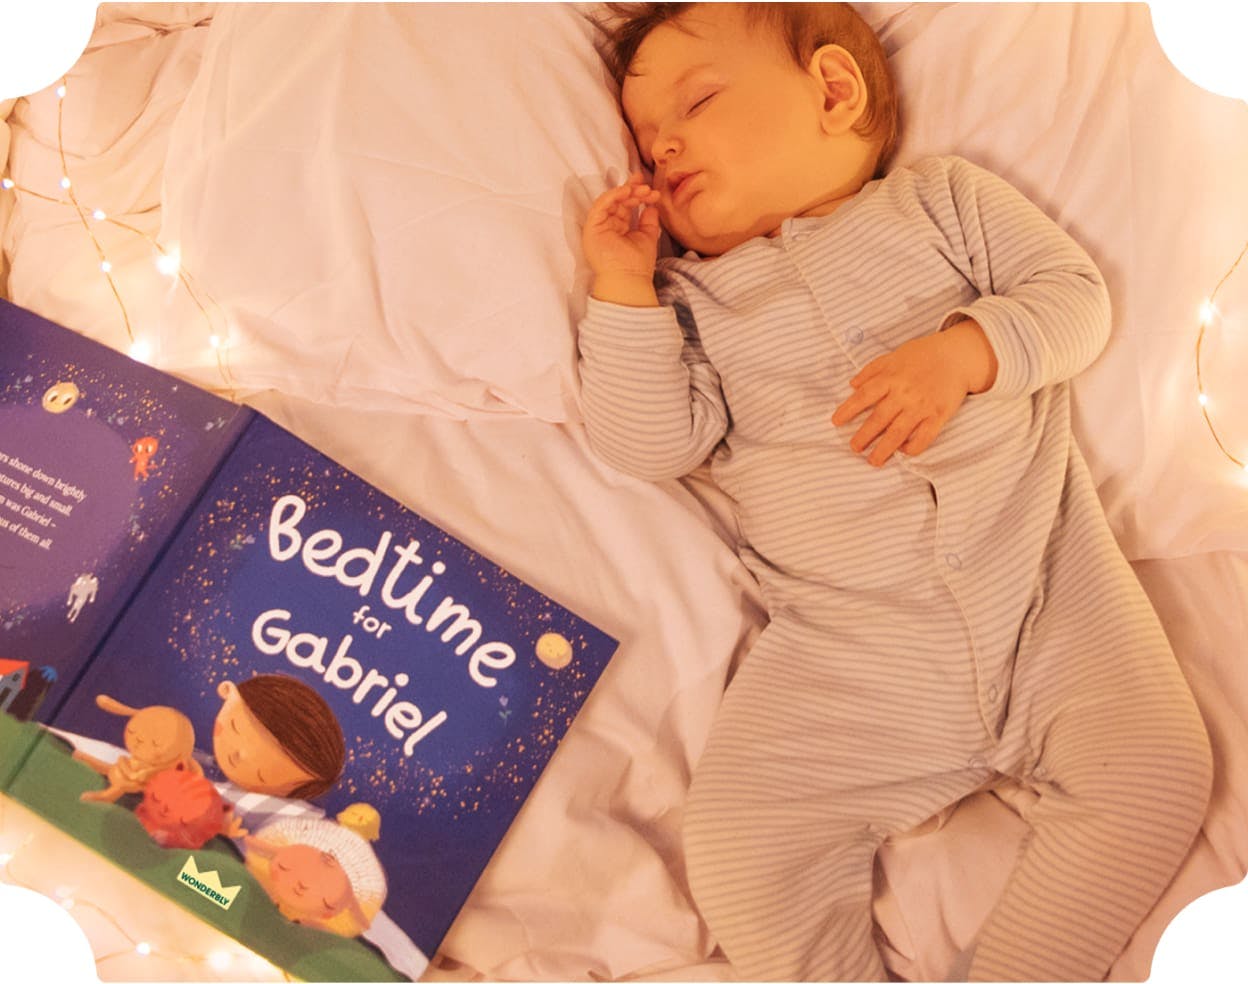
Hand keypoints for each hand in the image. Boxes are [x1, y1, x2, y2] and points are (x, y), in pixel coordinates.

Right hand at [583, 172, 661, 304]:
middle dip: (632, 190)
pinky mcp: (591, 228)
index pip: (626, 206)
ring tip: (641, 189)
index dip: (637, 195)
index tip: (650, 191)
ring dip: (625, 191)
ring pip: (610, 201)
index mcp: (619, 229)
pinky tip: (626, 191)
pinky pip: (600, 206)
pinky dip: (612, 196)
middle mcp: (607, 226)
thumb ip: (648, 220)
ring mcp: (598, 227)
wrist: (629, 280)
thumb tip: (651, 205)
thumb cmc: (638, 265)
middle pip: (617, 201)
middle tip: (646, 186)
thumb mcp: (647, 236)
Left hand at [831, 321, 996, 466]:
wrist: (957, 356)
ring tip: (873, 461)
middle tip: (854, 448)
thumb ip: (872, 370)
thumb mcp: (894, 356)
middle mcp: (904, 393)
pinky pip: (925, 437)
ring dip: (884, 449)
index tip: (836, 422)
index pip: (864, 396)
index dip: (848, 409)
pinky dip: (913, 447)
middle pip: (879, 418)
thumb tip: (852, 385)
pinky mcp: (939, 415)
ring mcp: (922, 405)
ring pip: (899, 432)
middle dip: (864, 435)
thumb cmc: (922, 354)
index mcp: (891, 377)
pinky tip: (903, 452)